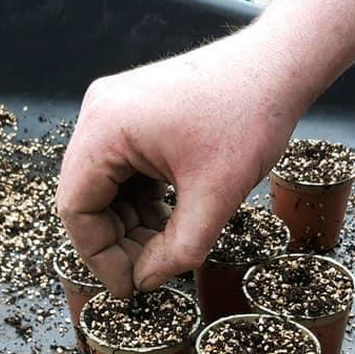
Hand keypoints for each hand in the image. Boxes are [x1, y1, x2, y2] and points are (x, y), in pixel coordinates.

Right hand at [56, 29, 308, 295]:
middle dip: (116, 241)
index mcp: (105, 129)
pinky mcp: (136, 112)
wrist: (278, 66)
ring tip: (165, 248)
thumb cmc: (249, 118)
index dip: (99, 257)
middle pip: (86, 196)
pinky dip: (141, 199)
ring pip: (106, 185)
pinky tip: (170, 219)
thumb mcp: (215, 197)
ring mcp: (116, 109)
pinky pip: (124, 167)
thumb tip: (147, 281)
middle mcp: (100, 113)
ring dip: (130, 222)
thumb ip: (178, 250)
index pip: (76, 208)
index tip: (129, 288)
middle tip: (149, 273)